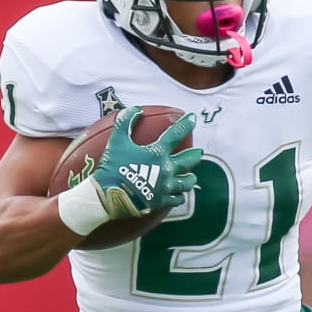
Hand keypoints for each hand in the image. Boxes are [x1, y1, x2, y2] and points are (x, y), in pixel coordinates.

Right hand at [94, 106, 202, 220]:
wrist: (112, 196)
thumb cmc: (113, 167)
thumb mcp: (117, 140)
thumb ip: (126, 122)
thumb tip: (136, 109)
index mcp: (158, 152)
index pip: (176, 134)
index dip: (185, 124)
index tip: (193, 118)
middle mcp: (166, 169)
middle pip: (188, 161)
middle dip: (195, 155)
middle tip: (199, 152)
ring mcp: (166, 186)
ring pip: (186, 182)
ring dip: (190, 178)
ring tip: (192, 177)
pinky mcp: (162, 201)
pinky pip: (177, 199)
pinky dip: (179, 196)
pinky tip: (179, 195)